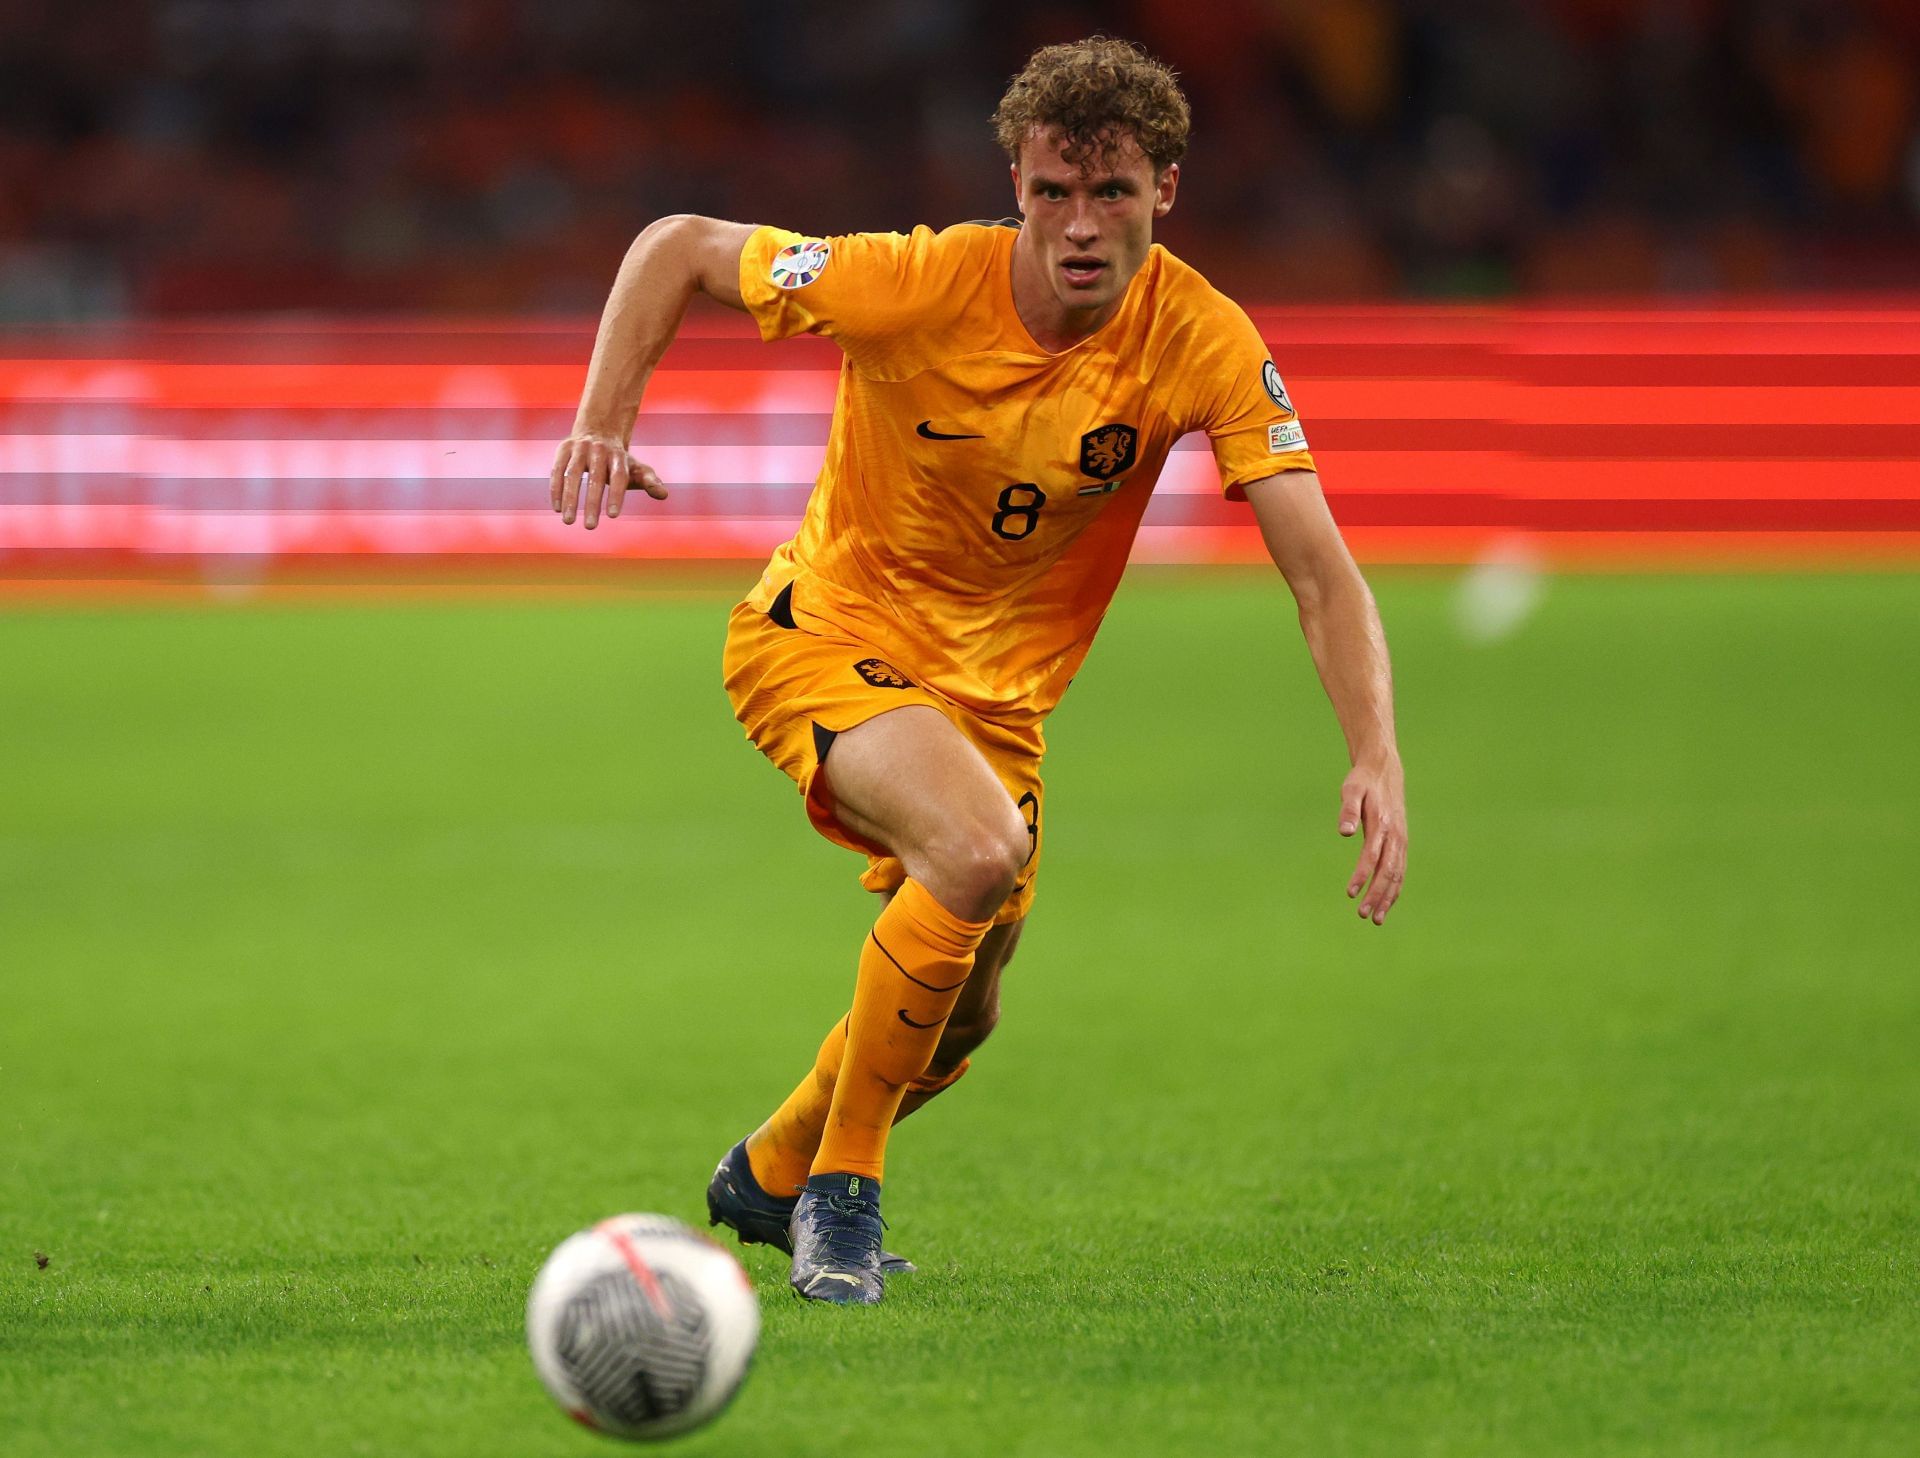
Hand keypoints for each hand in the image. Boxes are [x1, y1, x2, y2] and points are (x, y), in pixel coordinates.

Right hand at [548, 432, 667, 528]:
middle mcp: (598, 450)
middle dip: (593, 503)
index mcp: (619, 456)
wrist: (598, 430)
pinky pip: (557, 471)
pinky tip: (557, 508)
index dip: (617, 495)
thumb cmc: (619, 460)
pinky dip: (556, 489)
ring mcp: (579, 448)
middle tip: (591, 527)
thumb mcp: (636, 468)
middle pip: (596, 478)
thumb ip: (649, 481)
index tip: (614, 516)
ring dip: (570, 499)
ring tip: (568, 521)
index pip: (619, 477)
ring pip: (572, 474)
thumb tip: (664, 495)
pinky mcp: (563, 449)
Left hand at [1339, 756, 1406, 924]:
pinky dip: (1394, 889)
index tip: (1350, 893)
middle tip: (1363, 915)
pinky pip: (1400, 870)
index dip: (1361, 876)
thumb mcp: (1351, 790)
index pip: (1372, 856)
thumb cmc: (1362, 782)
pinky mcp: (1401, 843)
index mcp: (1382, 824)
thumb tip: (1344, 832)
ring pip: (1397, 875)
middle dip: (1376, 895)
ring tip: (1375, 919)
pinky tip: (1386, 904)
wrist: (1383, 771)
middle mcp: (1395, 835)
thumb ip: (1347, 810)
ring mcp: (1400, 840)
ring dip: (1387, 898)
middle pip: (1388, 871)